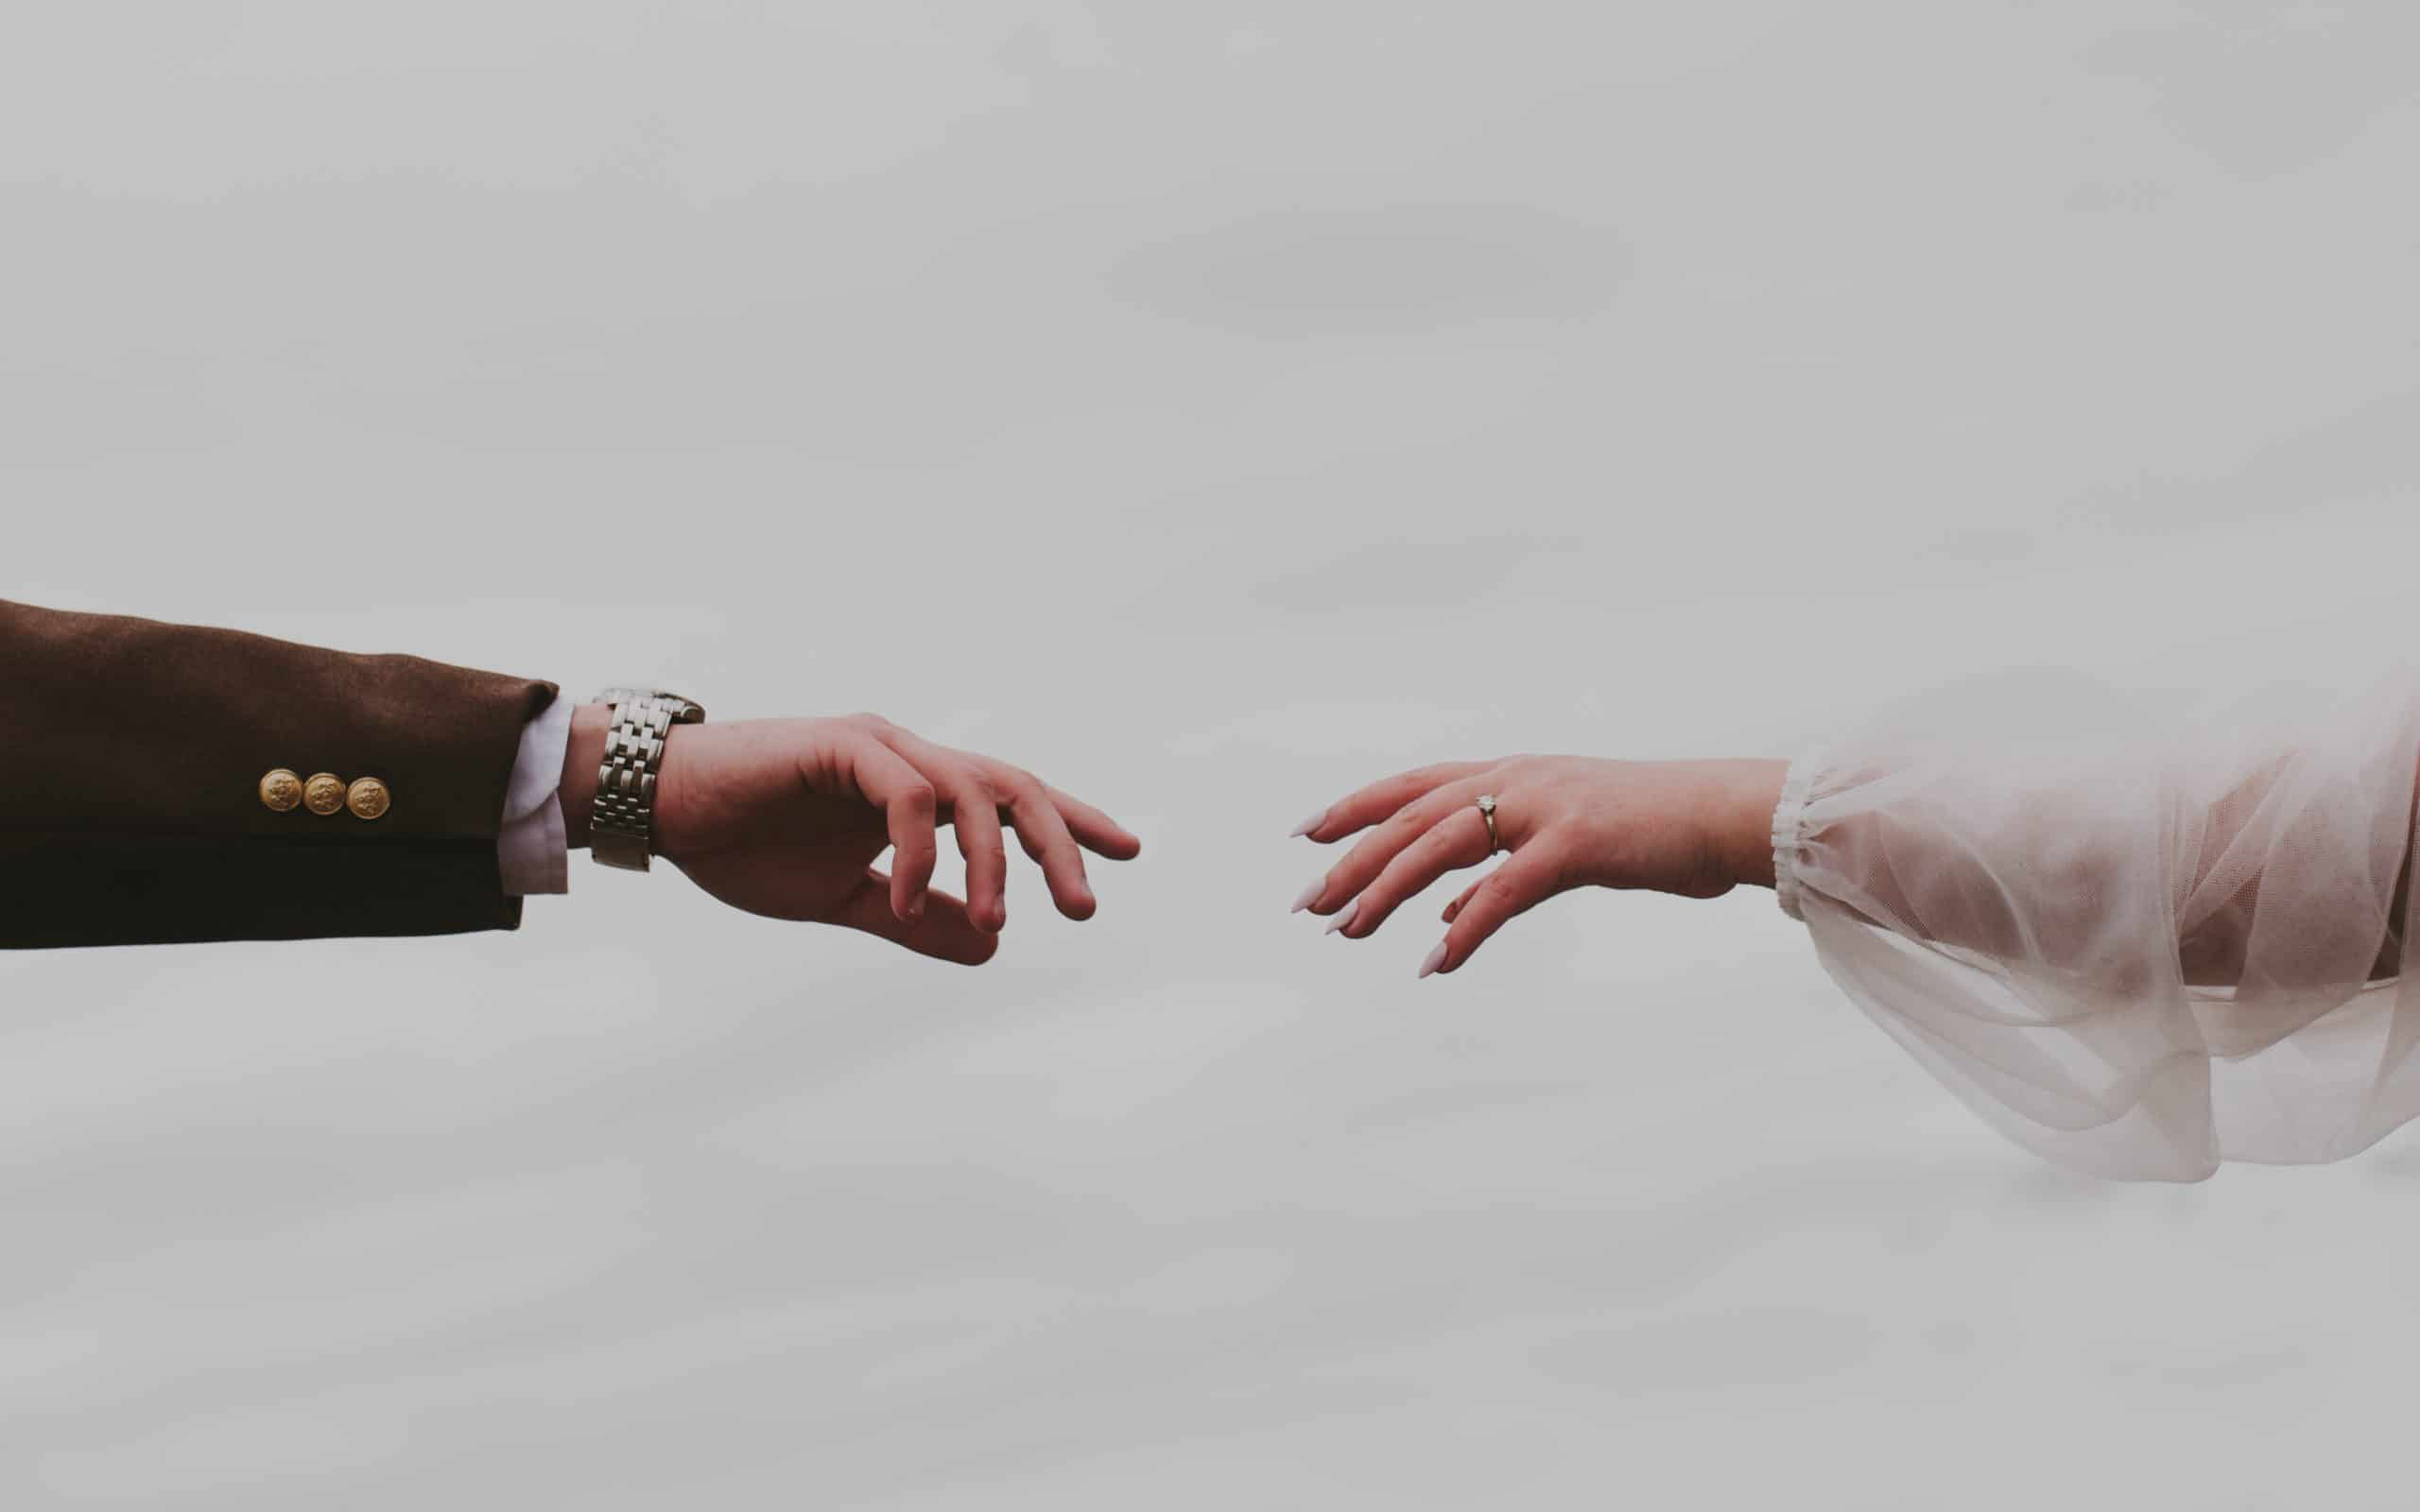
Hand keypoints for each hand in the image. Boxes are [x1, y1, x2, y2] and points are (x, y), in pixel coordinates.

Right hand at [565, 708, 1140, 964]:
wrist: (658, 810)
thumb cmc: (743, 844)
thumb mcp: (844, 899)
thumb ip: (914, 920)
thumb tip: (990, 947)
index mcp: (916, 788)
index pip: (1011, 800)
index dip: (1070, 822)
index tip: (1126, 854)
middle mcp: (908, 757)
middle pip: (1011, 787)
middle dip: (1059, 840)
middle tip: (1085, 906)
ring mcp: (878, 746)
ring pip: (970, 790)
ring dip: (992, 860)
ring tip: (998, 922)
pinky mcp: (841, 747)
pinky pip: (906, 795)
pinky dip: (917, 853)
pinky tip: (906, 902)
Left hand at [1288, 755, 1784, 977]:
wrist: (1728, 816)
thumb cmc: (1652, 832)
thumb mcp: (1566, 844)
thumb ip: (1502, 867)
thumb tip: (1445, 909)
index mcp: (1514, 773)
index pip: (1415, 786)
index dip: (1358, 807)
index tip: (1307, 834)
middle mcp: (1519, 780)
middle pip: (1412, 819)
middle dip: (1353, 861)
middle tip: (1307, 903)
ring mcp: (1545, 806)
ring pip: (1440, 848)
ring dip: (1386, 893)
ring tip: (1346, 932)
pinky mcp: (1574, 844)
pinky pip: (1501, 892)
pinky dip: (1463, 929)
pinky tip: (1434, 963)